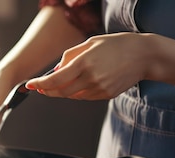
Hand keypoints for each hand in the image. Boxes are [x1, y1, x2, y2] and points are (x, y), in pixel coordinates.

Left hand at [25, 33, 148, 99]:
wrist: (144, 55)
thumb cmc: (116, 45)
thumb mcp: (90, 43)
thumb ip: (70, 56)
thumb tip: (55, 70)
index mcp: (84, 63)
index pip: (55, 80)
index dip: (40, 84)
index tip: (30, 85)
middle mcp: (90, 78)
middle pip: (60, 92)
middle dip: (47, 91)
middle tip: (40, 87)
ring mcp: (99, 89)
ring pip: (72, 95)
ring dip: (63, 91)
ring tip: (62, 81)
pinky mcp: (106, 95)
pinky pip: (85, 96)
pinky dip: (77, 92)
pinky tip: (80, 83)